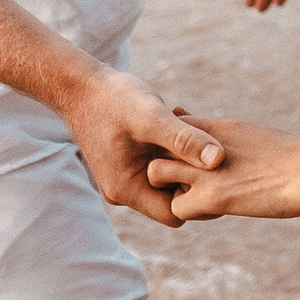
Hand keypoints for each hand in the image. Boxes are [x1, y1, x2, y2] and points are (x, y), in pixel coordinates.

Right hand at [62, 68, 225, 227]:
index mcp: (127, 190)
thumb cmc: (112, 100)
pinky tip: (181, 119)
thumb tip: (219, 159)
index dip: (201, 195)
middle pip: (175, 198)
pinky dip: (174, 147)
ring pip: (170, 178)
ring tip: (193, 127)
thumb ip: (184, 139)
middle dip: (195, 174)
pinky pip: (162, 163)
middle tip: (209, 142)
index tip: (218, 168)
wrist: (81, 86)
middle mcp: (125, 191)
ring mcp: (127, 177)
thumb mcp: (151, 118)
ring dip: (186, 156)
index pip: (176, 213)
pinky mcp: (131, 162)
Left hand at [146, 114, 299, 219]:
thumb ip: (231, 138)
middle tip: (186, 180)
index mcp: (220, 127)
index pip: (176, 124)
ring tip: (199, 196)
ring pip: (157, 174)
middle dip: (165, 162)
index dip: (176, 143)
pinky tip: (217, 211)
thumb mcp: (256, 135)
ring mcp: (205, 171)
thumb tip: (232, 142)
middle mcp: (205, 144)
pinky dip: (192, 213)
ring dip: (172, 188)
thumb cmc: (293, 157)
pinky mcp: (212, 197)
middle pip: (158, 145)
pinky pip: (177, 209)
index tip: (188, 157)